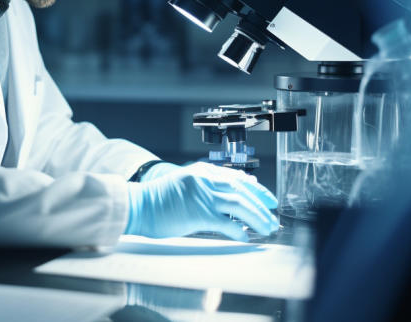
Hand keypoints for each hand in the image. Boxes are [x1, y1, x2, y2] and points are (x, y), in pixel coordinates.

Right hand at [125, 162, 278, 239]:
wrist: (137, 206)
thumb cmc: (156, 201)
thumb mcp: (183, 185)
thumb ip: (203, 188)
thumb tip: (226, 200)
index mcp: (201, 172)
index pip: (236, 178)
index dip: (255, 188)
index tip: (266, 198)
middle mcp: (205, 180)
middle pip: (242, 191)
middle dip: (261, 205)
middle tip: (272, 217)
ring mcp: (203, 195)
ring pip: (240, 205)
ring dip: (257, 217)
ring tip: (267, 228)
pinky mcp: (200, 213)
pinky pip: (227, 223)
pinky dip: (239, 230)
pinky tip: (245, 237)